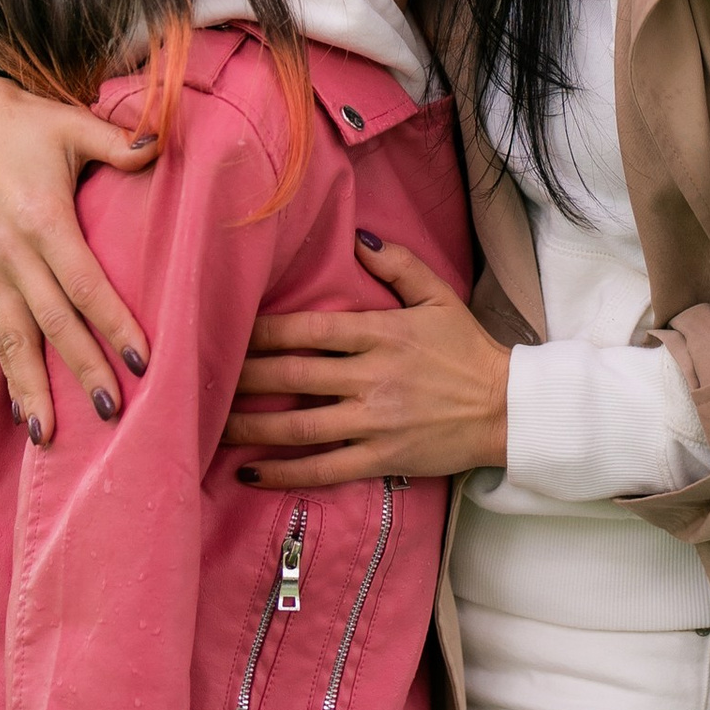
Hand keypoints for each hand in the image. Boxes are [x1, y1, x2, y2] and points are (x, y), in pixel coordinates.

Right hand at [0, 74, 155, 444]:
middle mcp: (12, 252)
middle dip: (82, 369)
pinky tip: (24, 410)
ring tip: (51, 437)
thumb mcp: (73, 123)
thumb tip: (159, 145)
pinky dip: (10, 373)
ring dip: (35, 388)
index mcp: (41, 218)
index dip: (113, 322)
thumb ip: (117, 140)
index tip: (144, 358)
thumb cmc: (32, 124)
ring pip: (16, 339)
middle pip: (53, 322)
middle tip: (113, 412)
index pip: (83, 283)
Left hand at [222, 236, 509, 488]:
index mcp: (382, 333)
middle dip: (244, 377)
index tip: (229, 329)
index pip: (310, 330)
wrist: (505, 407)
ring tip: (212, 425)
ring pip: (299, 426)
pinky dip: (284, 473)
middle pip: (294, 376)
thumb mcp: (438, 295)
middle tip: (204, 378)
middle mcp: (372, 377)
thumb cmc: (467, 348)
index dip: (264, 331)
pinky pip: (323, 469)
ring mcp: (374, 422)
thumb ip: (397, 265)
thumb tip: (358, 237)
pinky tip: (250, 471)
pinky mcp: (381, 459)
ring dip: (252, 427)